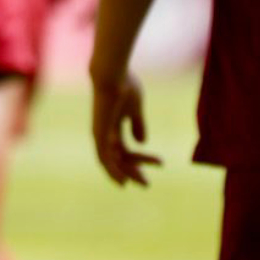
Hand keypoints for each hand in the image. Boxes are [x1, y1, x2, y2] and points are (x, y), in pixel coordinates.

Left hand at [91, 67, 161, 185]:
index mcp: (112, 127)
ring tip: (142, 183)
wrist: (113, 74)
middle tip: (147, 184)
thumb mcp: (135, 109)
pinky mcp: (99, 134)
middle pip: (119, 158)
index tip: (160, 163)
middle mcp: (104, 133)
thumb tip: (141, 142)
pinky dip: (112, 170)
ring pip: (112, 161)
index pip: (126, 149)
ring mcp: (100, 134)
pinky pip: (104, 158)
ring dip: (127, 173)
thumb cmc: (125, 85)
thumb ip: (137, 124)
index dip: (142, 158)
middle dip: (133, 171)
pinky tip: (123, 180)